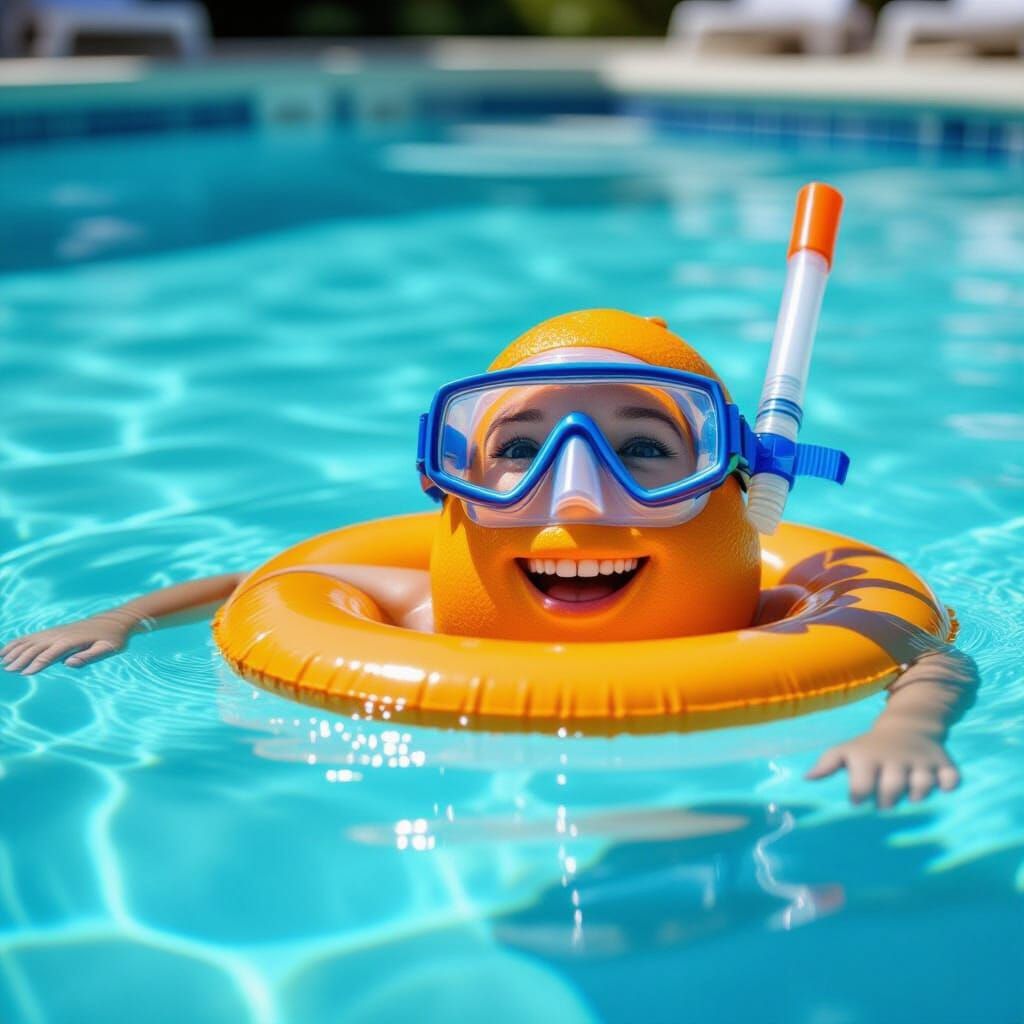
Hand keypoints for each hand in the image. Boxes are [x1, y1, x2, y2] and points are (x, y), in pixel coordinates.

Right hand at [1, 612, 136, 675]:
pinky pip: (32, 637)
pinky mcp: (54, 632)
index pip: (51, 653)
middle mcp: (61, 635)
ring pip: (30, 641)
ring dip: (16, 650)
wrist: (114, 621)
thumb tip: (68, 664)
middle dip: (22, 658)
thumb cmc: (113, 638)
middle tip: (9, 670)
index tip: (25, 673)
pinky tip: (5, 650)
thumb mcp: (109, 649)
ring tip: (2, 661)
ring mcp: (56, 632)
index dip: (38, 663)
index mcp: (73, 641)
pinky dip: (17, 642)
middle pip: (36, 647)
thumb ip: (89, 656)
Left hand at [806, 727, 959, 808]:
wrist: (906, 727)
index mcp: (870, 758)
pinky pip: (951, 776)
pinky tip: (944, 788)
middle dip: (887, 800)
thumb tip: (807, 778)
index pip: (861, 783)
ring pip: (922, 782)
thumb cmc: (870, 747)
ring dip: (918, 794)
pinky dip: (950, 783)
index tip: (857, 803)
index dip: (858, 795)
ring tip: (911, 798)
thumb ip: (827, 764)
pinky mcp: (943, 764)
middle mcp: (895, 759)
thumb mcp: (847, 751)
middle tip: (884, 805)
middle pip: (892, 786)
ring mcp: (920, 762)